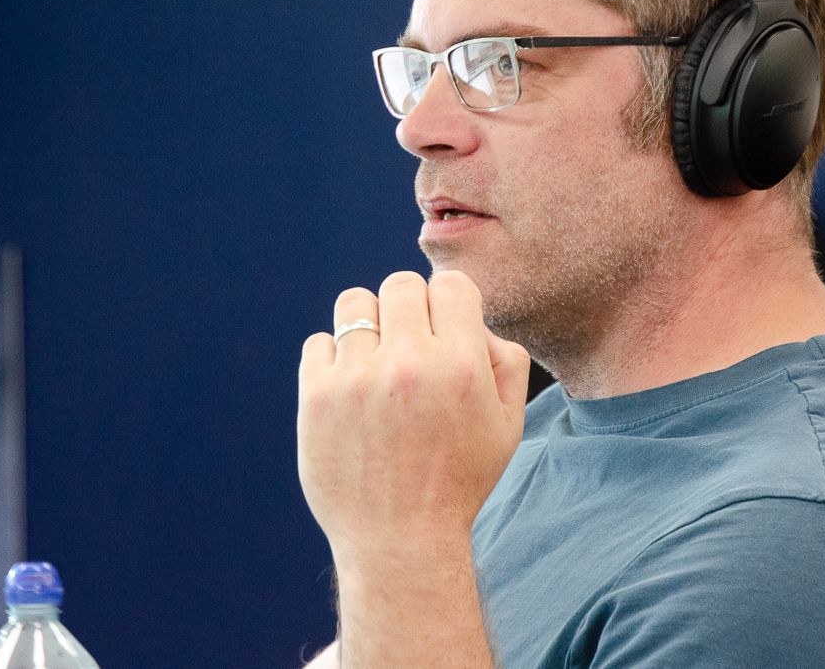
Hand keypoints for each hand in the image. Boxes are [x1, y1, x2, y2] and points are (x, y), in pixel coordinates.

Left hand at [297, 270, 529, 567]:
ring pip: (354, 304)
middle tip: (407, 350)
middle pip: (400, 285)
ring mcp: (358, 378)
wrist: (399, 541)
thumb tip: (472, 319)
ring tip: (374, 363)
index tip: (442, 332)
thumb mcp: (507, 426)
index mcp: (461, 366)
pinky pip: (318, 342)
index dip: (447, 304)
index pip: (449, 285)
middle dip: (407, 310)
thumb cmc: (457, 480)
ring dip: (367, 326)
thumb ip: (505, 360)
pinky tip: (350, 392)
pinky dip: (333, 360)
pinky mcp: (317, 396)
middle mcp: (409, 364)